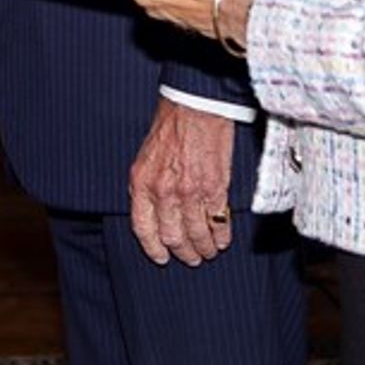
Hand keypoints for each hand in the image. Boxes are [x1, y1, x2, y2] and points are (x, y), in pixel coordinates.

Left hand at [128, 98, 235, 267]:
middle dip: (183, 252)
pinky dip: (221, 235)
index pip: (143, 228)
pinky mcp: (215, 188)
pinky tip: (222, 239)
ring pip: (196, 234)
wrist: (195, 106)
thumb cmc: (170, 127)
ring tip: (208, 252)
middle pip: (172, 237)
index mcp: (142, 183)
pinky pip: (217, 222)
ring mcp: (190, 192)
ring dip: (204, 248)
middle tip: (191, 258)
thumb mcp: (146, 158)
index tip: (162, 257)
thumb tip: (154, 214)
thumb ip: (148, 187)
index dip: (153, 248)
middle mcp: (164, 192)